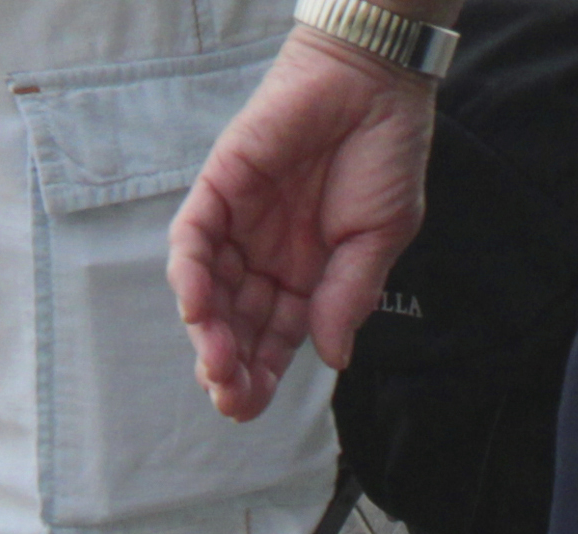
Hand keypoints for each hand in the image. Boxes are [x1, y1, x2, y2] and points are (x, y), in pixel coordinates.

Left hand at [172, 30, 435, 422]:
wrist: (373, 81)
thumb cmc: (386, 154)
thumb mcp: (381, 237)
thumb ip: (349, 295)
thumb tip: (332, 358)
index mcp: (308, 278)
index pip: (274, 339)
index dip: (260, 376)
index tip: (249, 408)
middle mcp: (267, 256)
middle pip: (237, 325)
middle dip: (230, 366)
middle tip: (229, 397)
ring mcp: (241, 223)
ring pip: (210, 289)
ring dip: (209, 331)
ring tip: (217, 363)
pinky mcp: (220, 186)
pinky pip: (194, 237)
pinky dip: (191, 273)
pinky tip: (198, 308)